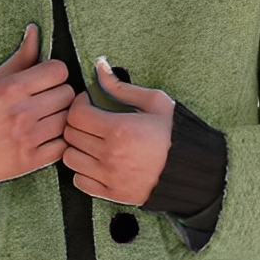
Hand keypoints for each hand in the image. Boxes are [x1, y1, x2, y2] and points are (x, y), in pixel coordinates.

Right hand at [0, 24, 75, 183]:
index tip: (47, 80)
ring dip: (61, 118)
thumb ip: (20, 57)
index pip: (59, 71)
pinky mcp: (30, 160)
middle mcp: (22, 112)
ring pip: (68, 120)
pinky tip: (47, 137)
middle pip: (67, 94)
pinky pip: (63, 146)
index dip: (55, 74)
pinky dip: (59, 142)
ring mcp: (27, 138)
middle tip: (48, 100)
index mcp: (12, 88)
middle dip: (59, 95)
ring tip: (48, 119)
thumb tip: (35, 30)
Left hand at [63, 59, 174, 203]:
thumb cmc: (173, 134)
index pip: (76, 115)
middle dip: (77, 124)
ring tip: (92, 143)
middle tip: (91, 122)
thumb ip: (121, 86)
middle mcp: (110, 154)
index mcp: (119, 129)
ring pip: (70, 159)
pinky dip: (83, 171)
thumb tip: (100, 66)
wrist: (189, 170)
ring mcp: (109, 176)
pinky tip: (96, 163)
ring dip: (77, 148)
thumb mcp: (154, 102)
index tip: (89, 104)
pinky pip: (79, 181)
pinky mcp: (111, 193)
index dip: (79, 105)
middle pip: (70, 135)